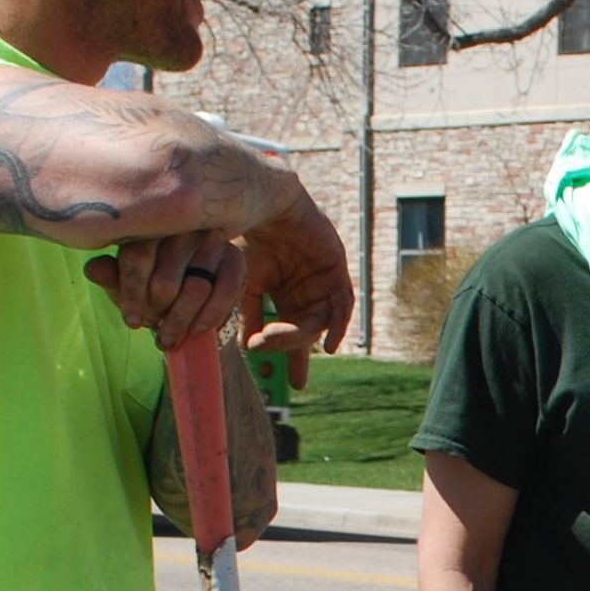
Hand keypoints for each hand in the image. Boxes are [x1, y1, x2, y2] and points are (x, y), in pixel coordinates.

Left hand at [85, 229, 243, 349]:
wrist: (191, 287)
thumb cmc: (151, 282)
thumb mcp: (127, 281)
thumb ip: (111, 276)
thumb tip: (93, 270)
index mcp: (148, 225)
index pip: (137, 258)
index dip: (132, 295)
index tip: (131, 322)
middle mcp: (181, 226)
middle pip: (166, 280)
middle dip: (159, 313)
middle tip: (155, 330)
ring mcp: (211, 240)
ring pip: (196, 289)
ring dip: (182, 321)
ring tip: (171, 338)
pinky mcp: (235, 258)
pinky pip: (225, 292)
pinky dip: (211, 316)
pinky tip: (198, 329)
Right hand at [237, 185, 354, 367]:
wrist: (263, 204)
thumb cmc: (251, 240)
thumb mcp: (245, 283)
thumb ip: (249, 315)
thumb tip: (247, 346)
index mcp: (288, 297)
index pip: (292, 334)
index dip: (294, 359)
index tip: (298, 386)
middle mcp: (309, 293)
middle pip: (305, 332)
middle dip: (290, 348)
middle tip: (272, 351)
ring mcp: (324, 283)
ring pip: (319, 322)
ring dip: (300, 336)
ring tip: (277, 337)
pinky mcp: (337, 271)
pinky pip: (343, 306)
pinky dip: (337, 326)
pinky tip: (329, 345)